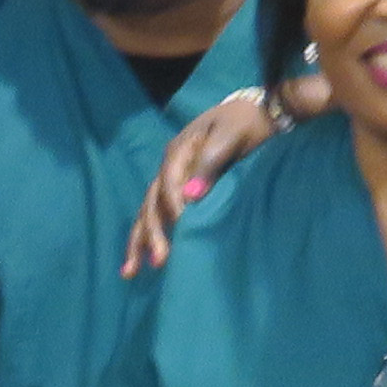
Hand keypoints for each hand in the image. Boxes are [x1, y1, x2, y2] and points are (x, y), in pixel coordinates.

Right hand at [128, 84, 300, 275]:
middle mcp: (169, 167)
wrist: (256, 115)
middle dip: (152, 233)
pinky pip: (157, 216)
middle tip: (159, 261)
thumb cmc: (244, 124)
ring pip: (148, 213)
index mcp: (179, 150)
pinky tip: (139, 261)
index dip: (173, 205)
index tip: (182, 226)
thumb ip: (210, 163)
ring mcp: (171, 180)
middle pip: (152, 202)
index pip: (168, 182)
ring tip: (130, 271)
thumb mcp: (230, 137)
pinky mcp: (179, 191)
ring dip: (139, 242)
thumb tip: (191, 196)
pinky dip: (147, 237)